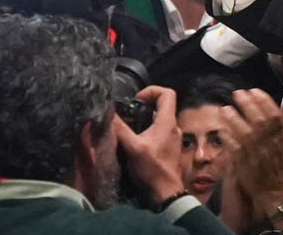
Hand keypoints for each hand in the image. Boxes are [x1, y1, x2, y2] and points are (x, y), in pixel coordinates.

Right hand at [114, 86, 184, 204]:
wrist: (165, 192)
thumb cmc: (152, 169)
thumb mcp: (132, 147)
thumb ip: (120, 129)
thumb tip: (108, 113)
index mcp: (168, 122)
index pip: (167, 93)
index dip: (152, 90)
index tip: (136, 99)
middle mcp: (173, 127)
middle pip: (162, 106)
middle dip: (145, 106)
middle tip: (129, 113)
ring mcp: (173, 138)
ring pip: (160, 120)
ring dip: (145, 120)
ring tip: (129, 128)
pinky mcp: (169, 148)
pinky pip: (159, 133)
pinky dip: (148, 132)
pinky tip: (135, 143)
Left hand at [220, 89, 282, 226]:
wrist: (278, 192)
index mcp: (282, 137)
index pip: (273, 114)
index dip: (263, 100)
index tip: (254, 90)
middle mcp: (269, 143)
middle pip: (257, 119)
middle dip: (246, 104)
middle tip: (237, 93)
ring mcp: (256, 154)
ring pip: (243, 132)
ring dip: (233, 119)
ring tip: (225, 109)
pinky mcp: (243, 164)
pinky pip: (234, 149)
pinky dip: (228, 138)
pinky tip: (221, 129)